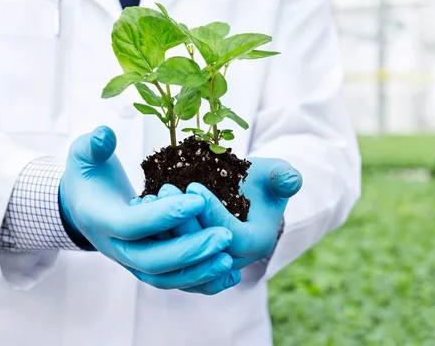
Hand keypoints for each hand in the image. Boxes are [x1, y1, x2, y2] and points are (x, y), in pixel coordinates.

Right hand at [59, 126, 236, 290]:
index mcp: (100, 219)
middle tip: (225, 236)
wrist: (83, 206)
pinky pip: (174, 281)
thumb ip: (94, 145)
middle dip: (189, 250)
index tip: (197, 200)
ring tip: (229, 259)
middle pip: (151, 260)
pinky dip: (200, 282)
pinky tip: (229, 276)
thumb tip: (104, 134)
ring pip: (164, 278)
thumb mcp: (84, 155)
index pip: (131, 224)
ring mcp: (131, 261)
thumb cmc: (88, 176)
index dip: (163, 215)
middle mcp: (115, 248)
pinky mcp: (146, 267)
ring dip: (198, 272)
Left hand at [156, 158, 301, 270]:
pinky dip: (157, 234)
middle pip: (202, 250)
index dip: (211, 212)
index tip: (194, 186)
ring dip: (164, 228)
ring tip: (151, 197)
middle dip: (182, 220)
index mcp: (256, 243)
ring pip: (182, 255)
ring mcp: (209, 260)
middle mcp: (232, 258)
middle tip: (166, 189)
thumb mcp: (276, 174)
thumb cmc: (261, 181)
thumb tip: (290, 181)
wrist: (247, 194)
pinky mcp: (191, 255)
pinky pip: (170, 253)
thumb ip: (284, 176)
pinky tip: (144, 208)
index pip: (230, 236)